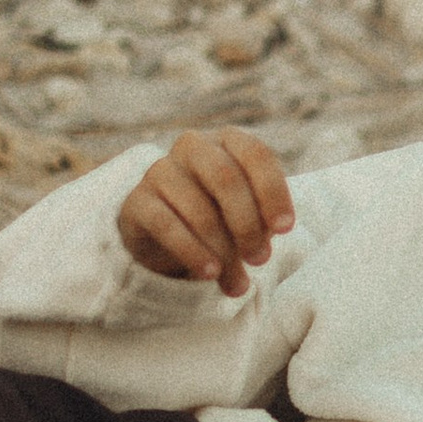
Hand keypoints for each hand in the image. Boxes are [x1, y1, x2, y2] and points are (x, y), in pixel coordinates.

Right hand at [119, 130, 294, 294]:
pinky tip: (209, 273)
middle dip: (248, 224)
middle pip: (226, 178)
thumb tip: (265, 245)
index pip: (256, 155)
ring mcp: (161, 170)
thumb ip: (262, 223)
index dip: (273, 192)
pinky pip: (167, 225)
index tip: (285, 229)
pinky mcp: (137, 201)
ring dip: (223, 250)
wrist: (168, 230)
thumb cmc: (222, 216)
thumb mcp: (249, 215)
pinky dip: (192, 252)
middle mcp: (193, 147)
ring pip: (199, 209)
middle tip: (260, 259)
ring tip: (237, 280)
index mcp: (228, 141)